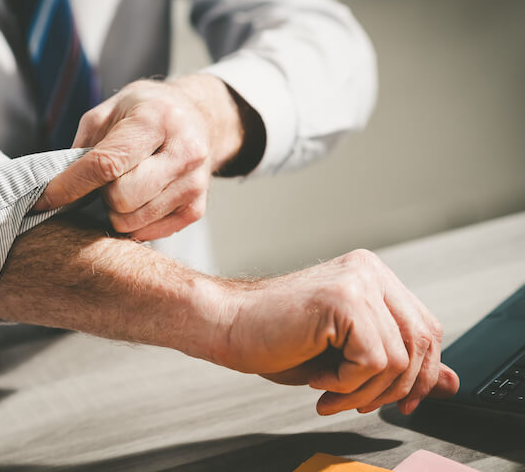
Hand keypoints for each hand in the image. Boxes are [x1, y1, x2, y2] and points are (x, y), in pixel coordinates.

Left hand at [33, 75, 243, 240]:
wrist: (200, 120)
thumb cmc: (147, 113)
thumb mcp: (110, 111)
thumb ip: (84, 146)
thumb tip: (56, 187)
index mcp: (157, 120)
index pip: (107, 163)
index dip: (70, 185)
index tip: (43, 199)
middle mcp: (184, 152)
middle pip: (121, 198)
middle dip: (102, 194)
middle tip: (107, 179)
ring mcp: (194, 183)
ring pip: (132, 221)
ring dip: (116, 210)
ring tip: (125, 186)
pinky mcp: (196, 209)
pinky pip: (147, 233)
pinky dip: (133, 221)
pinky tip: (139, 198)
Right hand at [212, 249, 459, 415]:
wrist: (225, 325)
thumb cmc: (273, 338)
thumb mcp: (345, 356)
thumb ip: (399, 364)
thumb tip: (450, 384)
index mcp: (371, 277)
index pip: (426, 329)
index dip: (421, 373)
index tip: (401, 403)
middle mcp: (369, 271)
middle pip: (423, 342)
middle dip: (397, 388)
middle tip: (358, 404)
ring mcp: (358, 281)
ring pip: (400, 358)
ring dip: (364, 391)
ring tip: (328, 390)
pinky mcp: (344, 300)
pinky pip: (375, 360)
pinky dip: (347, 383)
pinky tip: (317, 377)